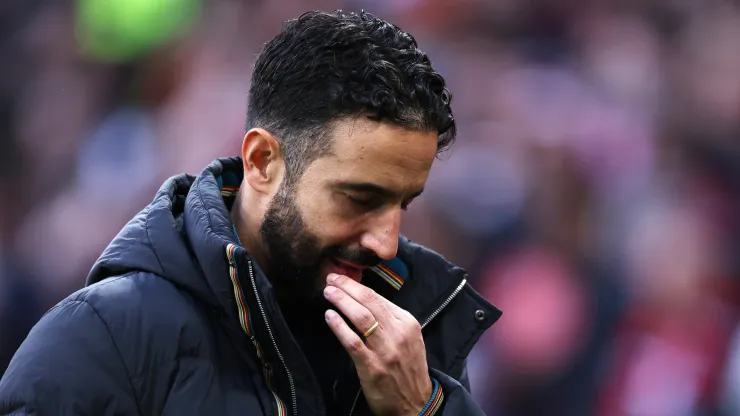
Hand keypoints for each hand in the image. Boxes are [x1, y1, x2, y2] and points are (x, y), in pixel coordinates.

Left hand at [323, 273, 431, 415]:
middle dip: (347, 287)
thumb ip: (391, 321)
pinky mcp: (372, 366)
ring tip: (328, 293)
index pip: (379, 297)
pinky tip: (329, 317)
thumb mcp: (409, 339)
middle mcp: (398, 333)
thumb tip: (364, 301)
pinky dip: (339, 327)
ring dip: (342, 301)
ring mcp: (385, 350)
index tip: (342, 278)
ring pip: (361, 317)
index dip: (357, 286)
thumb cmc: (408, 369)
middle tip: (331, 278)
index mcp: (408, 322)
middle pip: (369, 302)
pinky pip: (353, 342)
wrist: (416, 404)